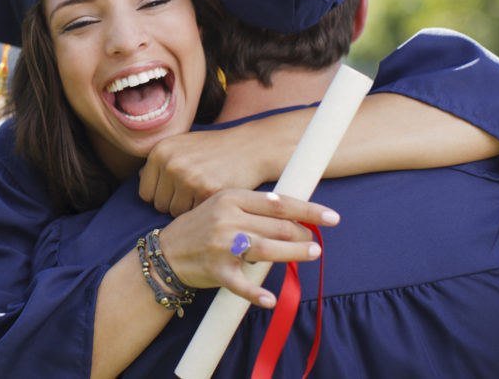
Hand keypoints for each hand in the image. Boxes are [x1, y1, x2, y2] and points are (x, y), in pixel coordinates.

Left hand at [139, 112, 309, 215]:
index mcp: (159, 151)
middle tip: (194, 192)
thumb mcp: (182, 145)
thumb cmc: (214, 149)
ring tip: (203, 193)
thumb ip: (160, 161)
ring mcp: (188, 177)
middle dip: (175, 204)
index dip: (161, 195)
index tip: (177, 192)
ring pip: (175, 213)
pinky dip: (203, 210)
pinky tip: (213, 196)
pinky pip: (194, 214)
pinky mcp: (206, 190)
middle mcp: (170, 163)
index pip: (145, 192)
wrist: (250, 147)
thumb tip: (138, 177)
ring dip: (189, 209)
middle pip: (159, 205)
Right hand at [157, 188, 338, 307]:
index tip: (332, 217)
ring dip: (294, 253)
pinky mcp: (216, 271)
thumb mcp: (222, 205)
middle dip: (303, 233)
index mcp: (230, 198)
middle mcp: (227, 219)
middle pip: (277, 226)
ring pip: (267, 250)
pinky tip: (270, 300)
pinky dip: (256, 294)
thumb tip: (293, 210)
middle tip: (316, 240)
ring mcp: (221, 245)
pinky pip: (241, 284)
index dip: (308, 210)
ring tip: (312, 253)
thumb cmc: (201, 226)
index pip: (278, 203)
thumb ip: (253, 206)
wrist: (166, 252)